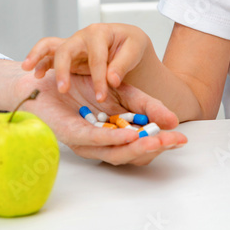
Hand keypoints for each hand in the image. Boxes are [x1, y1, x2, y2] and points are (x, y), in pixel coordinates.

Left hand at [13, 69, 186, 165]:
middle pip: (132, 153)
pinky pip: (94, 139)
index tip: (182, 138)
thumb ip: (144, 104)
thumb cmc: (80, 85)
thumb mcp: (122, 90)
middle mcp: (101, 143)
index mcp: (114, 134)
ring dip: (137, 147)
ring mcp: (85, 142)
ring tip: (156, 141)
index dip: (162, 142)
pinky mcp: (70, 135)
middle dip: (155, 147)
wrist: (46, 76)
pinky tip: (128, 134)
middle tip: (175, 142)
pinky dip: (113, 138)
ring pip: (115, 151)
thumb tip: (171, 119)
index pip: (142, 144)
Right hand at [21, 24, 151, 102]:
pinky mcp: (66, 54)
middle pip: (66, 49)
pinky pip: (48, 54)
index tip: (101, 96)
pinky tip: (34, 74)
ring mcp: (72, 44)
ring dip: (37, 56)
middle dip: (63, 70)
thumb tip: (111, 80)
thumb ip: (122, 64)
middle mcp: (82, 37)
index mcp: (100, 33)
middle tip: (63, 90)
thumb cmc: (130, 45)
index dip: (99, 79)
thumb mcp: (134, 49)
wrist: (126, 42)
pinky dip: (39, 62)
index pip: (97, 58)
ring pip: (50, 46)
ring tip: (28, 69)